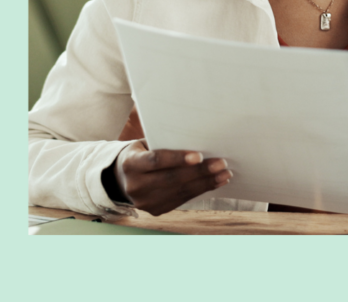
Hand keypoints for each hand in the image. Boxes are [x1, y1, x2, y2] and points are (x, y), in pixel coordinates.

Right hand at [110, 139, 232, 215]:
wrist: (122, 178)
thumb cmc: (142, 152)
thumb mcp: (145, 143)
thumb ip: (165, 142)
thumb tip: (198, 137)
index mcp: (131, 164)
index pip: (156, 161)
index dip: (177, 158)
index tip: (199, 155)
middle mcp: (135, 186)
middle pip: (172, 179)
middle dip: (199, 172)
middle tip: (221, 163)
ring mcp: (145, 202)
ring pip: (180, 192)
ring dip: (206, 183)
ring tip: (224, 174)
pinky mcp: (156, 210)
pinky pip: (182, 200)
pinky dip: (201, 190)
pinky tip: (215, 182)